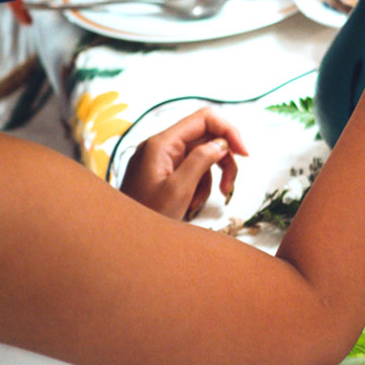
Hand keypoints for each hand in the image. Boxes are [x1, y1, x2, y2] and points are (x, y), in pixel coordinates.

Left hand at [119, 109, 247, 220]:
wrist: (120, 245)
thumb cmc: (145, 219)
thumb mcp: (179, 190)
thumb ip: (201, 159)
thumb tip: (220, 142)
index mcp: (161, 144)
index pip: (204, 119)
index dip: (228, 132)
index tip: (244, 153)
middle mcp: (159, 147)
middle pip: (205, 138)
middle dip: (222, 160)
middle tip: (229, 186)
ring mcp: (159, 161)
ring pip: (200, 156)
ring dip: (211, 177)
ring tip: (206, 201)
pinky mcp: (160, 174)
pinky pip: (189, 170)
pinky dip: (198, 185)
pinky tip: (192, 204)